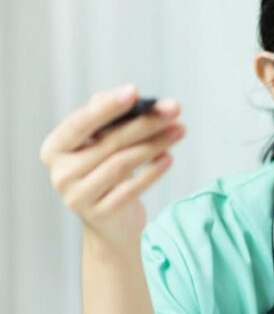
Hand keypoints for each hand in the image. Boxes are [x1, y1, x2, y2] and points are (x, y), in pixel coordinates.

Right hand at [39, 85, 184, 246]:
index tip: (134, 91)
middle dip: (145, 123)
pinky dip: (153, 171)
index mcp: (55, 148)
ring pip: (122, 163)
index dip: (107, 107)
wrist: (110, 222)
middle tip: (174, 109)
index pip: (81, 122)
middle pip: (109, 142)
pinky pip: (131, 188)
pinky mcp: (101, 213)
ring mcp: (78, 195)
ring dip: (155, 144)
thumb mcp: (101, 143)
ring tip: (179, 130)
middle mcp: (61, 172)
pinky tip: (169, 157)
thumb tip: (121, 95)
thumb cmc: (105, 172)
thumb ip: (107, 118)